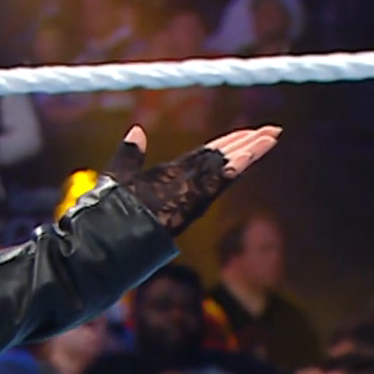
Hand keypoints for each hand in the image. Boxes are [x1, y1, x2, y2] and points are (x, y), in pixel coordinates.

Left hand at [101, 125, 279, 235]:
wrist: (101, 243)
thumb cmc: (106, 214)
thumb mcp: (117, 176)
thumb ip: (129, 155)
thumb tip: (136, 130)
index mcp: (170, 177)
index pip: (204, 155)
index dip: (228, 142)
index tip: (250, 130)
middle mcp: (183, 185)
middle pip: (219, 159)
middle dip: (246, 144)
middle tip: (273, 130)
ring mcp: (185, 195)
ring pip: (221, 169)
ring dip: (246, 152)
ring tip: (271, 137)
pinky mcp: (185, 204)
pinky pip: (211, 185)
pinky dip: (230, 170)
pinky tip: (248, 157)